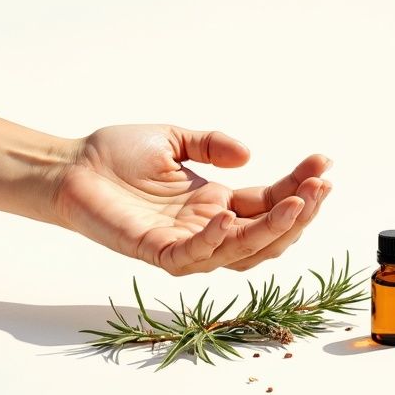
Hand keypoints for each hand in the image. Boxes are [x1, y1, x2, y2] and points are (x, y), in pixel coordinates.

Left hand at [53, 125, 332, 274]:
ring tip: (297, 203)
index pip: (269, 203)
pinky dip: (215, 241)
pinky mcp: (156, 251)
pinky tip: (229, 215)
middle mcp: (208, 228)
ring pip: (241, 252)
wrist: (70, 167)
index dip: (298, 187)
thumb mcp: (174, 138)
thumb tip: (249, 154)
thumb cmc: (116, 155)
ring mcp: (184, 243)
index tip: (323, 163)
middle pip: (267, 234)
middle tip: (321, 185)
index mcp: (217, 203)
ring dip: (272, 230)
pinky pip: (193, 256)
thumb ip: (211, 143)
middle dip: (299, 213)